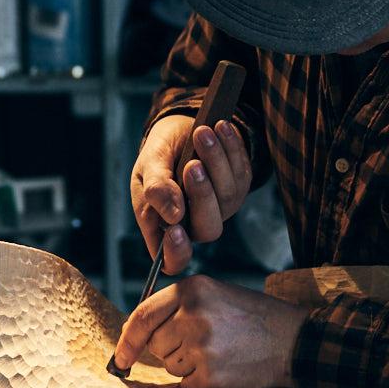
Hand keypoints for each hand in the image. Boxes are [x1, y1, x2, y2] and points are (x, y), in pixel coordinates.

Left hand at [111, 275, 305, 387]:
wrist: (294, 340)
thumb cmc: (252, 317)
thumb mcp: (214, 293)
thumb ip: (177, 306)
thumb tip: (135, 331)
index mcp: (191, 291)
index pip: (142, 316)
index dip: (127, 341)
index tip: (121, 358)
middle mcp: (192, 316)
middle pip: (155, 345)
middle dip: (172, 349)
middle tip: (205, 343)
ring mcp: (201, 348)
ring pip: (171, 367)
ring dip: (188, 366)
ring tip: (219, 353)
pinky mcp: (210, 376)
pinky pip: (187, 387)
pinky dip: (201, 384)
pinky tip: (224, 369)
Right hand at [128, 113, 252, 275]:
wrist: (180, 130)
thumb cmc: (158, 155)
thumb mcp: (147, 166)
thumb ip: (154, 189)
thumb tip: (172, 215)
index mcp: (164, 227)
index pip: (172, 259)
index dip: (176, 252)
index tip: (175, 227)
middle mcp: (195, 223)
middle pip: (208, 229)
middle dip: (202, 195)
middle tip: (192, 164)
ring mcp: (220, 207)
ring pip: (227, 196)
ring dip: (216, 161)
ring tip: (202, 132)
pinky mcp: (238, 186)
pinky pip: (242, 172)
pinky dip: (231, 148)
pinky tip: (220, 128)